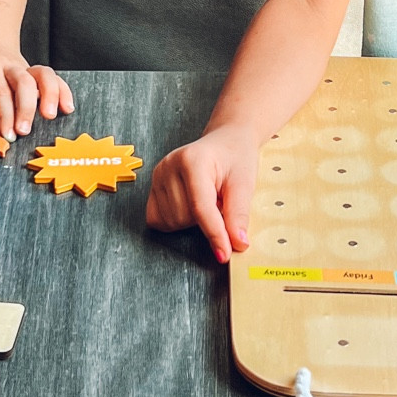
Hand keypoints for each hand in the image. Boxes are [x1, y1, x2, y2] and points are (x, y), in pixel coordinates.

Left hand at [0, 42, 72, 136]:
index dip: (5, 111)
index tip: (7, 133)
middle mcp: (6, 65)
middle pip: (24, 81)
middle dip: (27, 107)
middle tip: (25, 131)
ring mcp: (23, 66)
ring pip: (43, 75)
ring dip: (51, 94)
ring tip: (52, 116)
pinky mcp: (35, 70)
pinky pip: (54, 77)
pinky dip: (63, 90)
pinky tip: (68, 107)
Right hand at [146, 126, 260, 262]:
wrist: (225, 142)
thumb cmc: (235, 159)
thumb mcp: (244, 184)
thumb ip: (238, 215)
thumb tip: (236, 244)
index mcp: (193, 160)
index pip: (201, 207)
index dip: (214, 234)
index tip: (224, 254)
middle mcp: (169, 166)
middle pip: (185, 217)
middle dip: (206, 220)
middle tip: (220, 202)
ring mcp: (157, 175)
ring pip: (172, 222)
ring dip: (192, 221)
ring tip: (207, 200)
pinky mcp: (152, 186)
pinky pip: (157, 219)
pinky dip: (175, 221)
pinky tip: (190, 207)